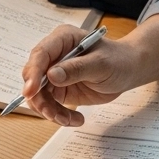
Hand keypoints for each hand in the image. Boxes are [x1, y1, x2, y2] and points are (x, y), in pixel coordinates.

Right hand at [20, 25, 144, 125]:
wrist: (126, 70)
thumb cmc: (117, 60)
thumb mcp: (101, 64)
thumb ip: (77, 68)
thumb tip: (51, 75)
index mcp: (62, 39)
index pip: (40, 54)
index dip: (33, 73)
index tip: (31, 91)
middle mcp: (54, 55)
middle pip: (33, 77)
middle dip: (40, 98)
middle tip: (52, 113)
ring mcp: (54, 74)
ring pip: (38, 95)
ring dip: (50, 110)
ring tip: (69, 119)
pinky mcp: (58, 89)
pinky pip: (49, 105)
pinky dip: (58, 115)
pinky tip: (75, 119)